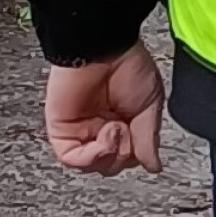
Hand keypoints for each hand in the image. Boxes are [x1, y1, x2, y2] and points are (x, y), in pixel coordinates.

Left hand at [45, 44, 165, 176]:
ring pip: (92, 165)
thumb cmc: (128, 67)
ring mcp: (81, 130)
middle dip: (124, 155)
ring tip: (116, 129)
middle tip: (129, 131)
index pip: (130, 157)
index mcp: (125, 122)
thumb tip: (154, 166)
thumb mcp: (151, 107)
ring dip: (109, 155)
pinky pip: (71, 159)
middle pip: (111, 165)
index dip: (137, 154)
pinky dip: (90, 156)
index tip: (142, 140)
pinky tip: (104, 136)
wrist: (104, 50)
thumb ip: (149, 140)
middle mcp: (101, 128)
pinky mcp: (61, 130)